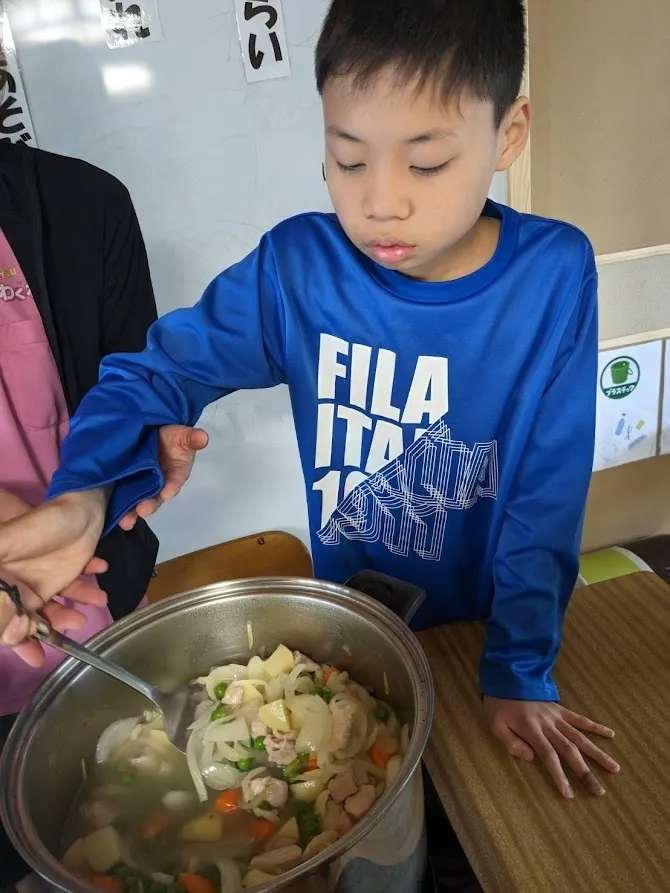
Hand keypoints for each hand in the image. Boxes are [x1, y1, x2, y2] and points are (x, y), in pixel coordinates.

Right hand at [0, 488, 108, 665]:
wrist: (70, 498)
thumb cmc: (32, 526)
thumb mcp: (4, 548)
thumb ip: (3, 596)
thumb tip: (14, 633)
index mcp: (2, 585)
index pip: (7, 621)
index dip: (20, 641)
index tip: (37, 658)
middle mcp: (19, 586)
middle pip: (33, 618)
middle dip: (53, 626)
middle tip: (76, 624)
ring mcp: (43, 578)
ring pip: (58, 604)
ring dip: (77, 604)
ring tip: (98, 598)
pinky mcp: (67, 570)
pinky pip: (76, 584)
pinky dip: (88, 581)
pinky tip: (100, 567)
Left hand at [119, 425, 207, 530]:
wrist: (154, 431)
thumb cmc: (172, 437)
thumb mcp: (183, 435)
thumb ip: (191, 437)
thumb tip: (203, 437)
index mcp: (175, 472)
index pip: (175, 480)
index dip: (172, 486)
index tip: (168, 492)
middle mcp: (160, 483)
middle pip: (156, 497)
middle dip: (150, 504)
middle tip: (143, 510)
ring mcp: (143, 484)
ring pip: (139, 500)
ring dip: (132, 512)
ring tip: (126, 522)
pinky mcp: (127, 483)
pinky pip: (123, 496)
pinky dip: (118, 505)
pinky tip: (113, 514)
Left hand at [484, 696, 619, 797]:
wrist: (507, 678)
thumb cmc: (500, 705)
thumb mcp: (496, 724)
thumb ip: (511, 742)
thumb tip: (531, 758)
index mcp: (532, 729)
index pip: (548, 755)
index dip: (559, 774)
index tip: (569, 793)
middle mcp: (549, 725)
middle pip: (570, 750)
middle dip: (585, 772)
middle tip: (599, 791)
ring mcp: (557, 717)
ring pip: (580, 737)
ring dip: (597, 753)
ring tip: (614, 768)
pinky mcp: (561, 710)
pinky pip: (580, 718)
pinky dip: (595, 726)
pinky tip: (611, 734)